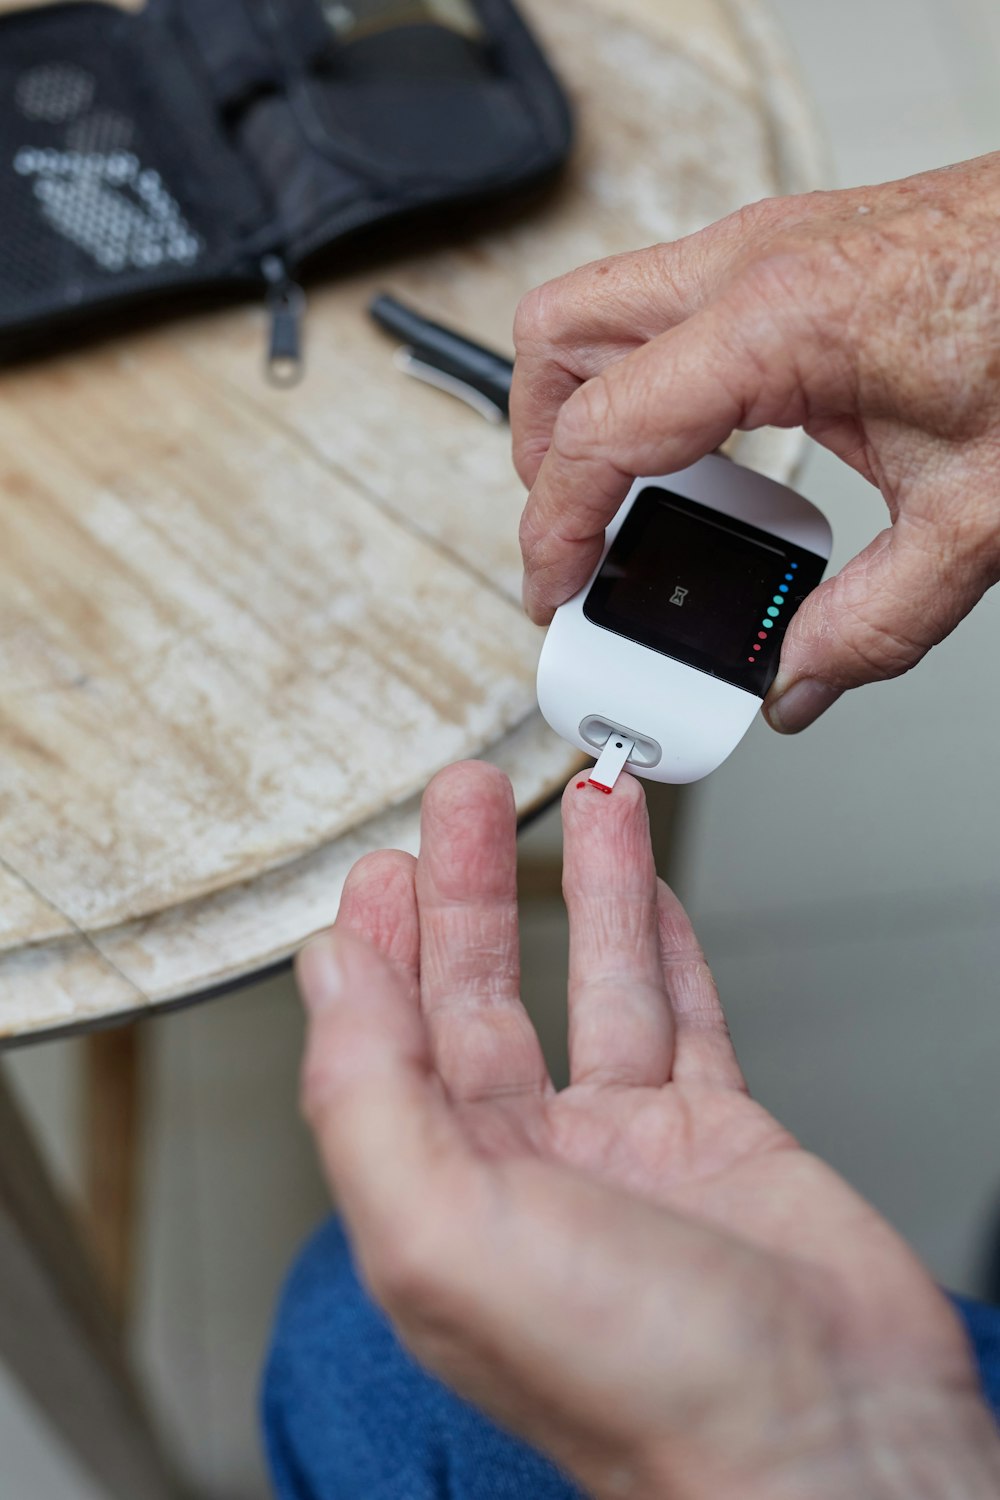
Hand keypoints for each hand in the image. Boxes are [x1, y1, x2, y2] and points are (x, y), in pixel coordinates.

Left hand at [298, 762, 998, 1499]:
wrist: (831, 1442)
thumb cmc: (643, 1385)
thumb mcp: (449, 1236)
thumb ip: (370, 1101)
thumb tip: (332, 981)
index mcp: (443, 1200)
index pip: (385, 1045)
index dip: (378, 949)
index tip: (380, 867)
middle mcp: (529, 1170)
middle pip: (482, 997)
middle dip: (471, 889)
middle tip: (466, 797)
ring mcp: (630, 1149)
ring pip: (594, 986)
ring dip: (584, 889)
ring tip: (582, 802)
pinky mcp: (721, 1138)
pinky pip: (685, 1017)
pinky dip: (667, 947)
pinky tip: (650, 892)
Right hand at [513, 153, 999, 732]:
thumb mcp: (976, 514)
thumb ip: (875, 621)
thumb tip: (800, 678)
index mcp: (776, 325)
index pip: (597, 432)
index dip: (555, 529)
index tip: (555, 591)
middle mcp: (752, 264)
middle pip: (558, 339)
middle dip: (538, 447)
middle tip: (574, 533)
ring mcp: (767, 243)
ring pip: (602, 310)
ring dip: (586, 406)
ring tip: (627, 498)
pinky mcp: (793, 247)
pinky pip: (669, 307)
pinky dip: (649, 380)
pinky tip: (705, 447)